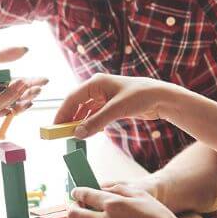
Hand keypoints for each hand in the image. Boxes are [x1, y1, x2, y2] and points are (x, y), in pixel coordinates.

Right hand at [55, 73, 178, 137]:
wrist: (161, 98)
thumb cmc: (140, 96)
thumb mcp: (116, 110)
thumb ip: (96, 122)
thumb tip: (78, 134)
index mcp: (96, 82)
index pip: (72, 98)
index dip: (62, 113)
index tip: (54, 127)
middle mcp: (98, 88)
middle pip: (77, 104)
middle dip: (69, 118)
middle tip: (60, 133)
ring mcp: (104, 96)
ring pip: (85, 110)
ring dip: (79, 122)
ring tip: (73, 135)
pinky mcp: (111, 104)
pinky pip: (95, 114)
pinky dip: (90, 123)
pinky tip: (88, 131)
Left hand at [68, 183, 196, 217]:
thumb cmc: (158, 216)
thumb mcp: (139, 194)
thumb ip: (117, 188)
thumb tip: (99, 188)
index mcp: (112, 204)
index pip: (83, 195)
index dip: (77, 193)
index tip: (76, 194)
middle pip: (73, 215)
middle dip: (73, 209)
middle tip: (78, 208)